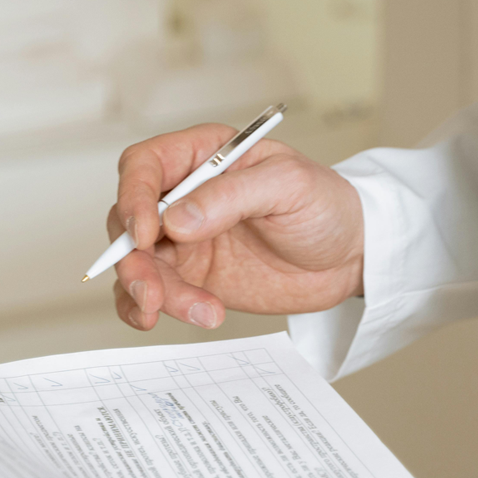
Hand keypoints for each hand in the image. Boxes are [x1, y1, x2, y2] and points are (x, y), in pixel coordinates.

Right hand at [108, 124, 363, 330]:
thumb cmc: (325, 205)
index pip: (144, 166)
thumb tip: (178, 219)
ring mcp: (182, 241)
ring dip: (148, 291)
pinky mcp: (190, 278)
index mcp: (203, 157)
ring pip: (137, 263)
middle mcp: (183, 197)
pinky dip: (145, 309)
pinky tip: (163, 320)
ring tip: (194, 312)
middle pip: (127, 220)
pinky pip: (151, 293)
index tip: (147, 234)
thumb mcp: (289, 185)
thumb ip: (232, 196)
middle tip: (154, 291)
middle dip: (132, 259)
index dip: (134, 197)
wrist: (350, 256)